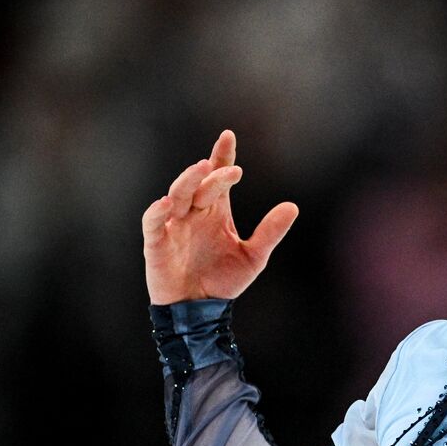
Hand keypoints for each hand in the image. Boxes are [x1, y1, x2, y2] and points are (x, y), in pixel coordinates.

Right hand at [141, 129, 297, 303]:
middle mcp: (193, 213)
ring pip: (177, 195)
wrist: (200, 309)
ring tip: (200, 169)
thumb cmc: (223, 280)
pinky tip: (168, 203)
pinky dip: (158, 212)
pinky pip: (153, 223)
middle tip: (231, 171)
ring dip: (187, 181)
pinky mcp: (156, 243)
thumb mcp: (254, 257)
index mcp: (215, 211)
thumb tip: (293, 206)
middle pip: (201, 185)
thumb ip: (270, 232)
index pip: (217, 177)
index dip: (222, 157)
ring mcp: (173, 225)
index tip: (229, 136)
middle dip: (214, 176)